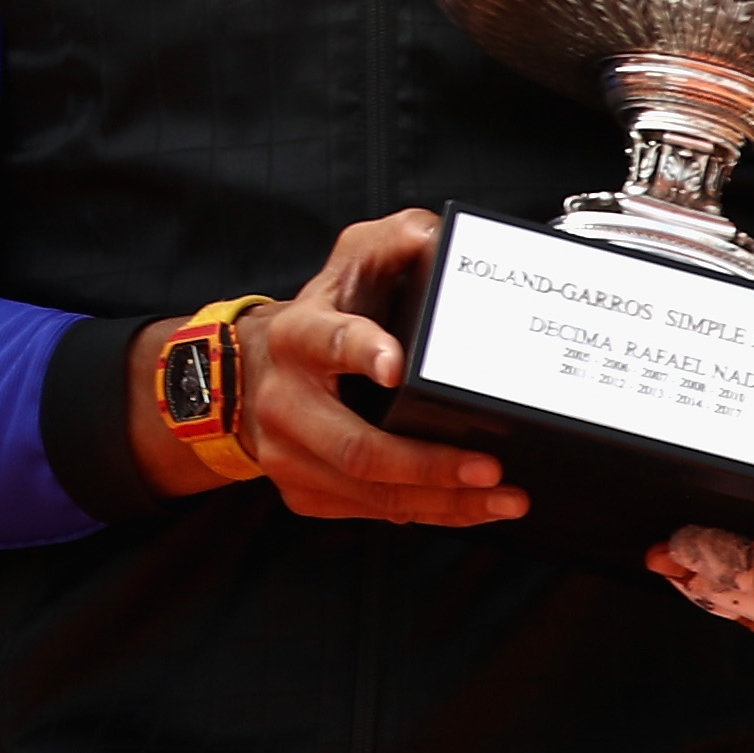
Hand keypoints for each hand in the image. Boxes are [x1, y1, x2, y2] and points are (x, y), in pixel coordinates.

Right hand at [130, 210, 528, 527]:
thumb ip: (395, 240)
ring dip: (443, 500)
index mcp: (299, 336)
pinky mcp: (304, 492)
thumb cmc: (322, 315)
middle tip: (489, 466)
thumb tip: (441, 238)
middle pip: (357, 447)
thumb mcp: (350, 262)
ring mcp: (290, 455)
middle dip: (428, 462)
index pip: (327, 341)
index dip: (360, 351)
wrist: (250, 372)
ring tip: (504, 498)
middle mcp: (286, 402)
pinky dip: (430, 513)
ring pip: (371, 492)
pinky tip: (473, 508)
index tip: (395, 364)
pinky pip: (372, 513)